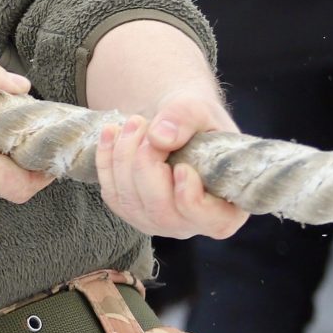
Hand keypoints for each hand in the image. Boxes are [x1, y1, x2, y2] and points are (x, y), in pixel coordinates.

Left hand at [95, 88, 246, 239]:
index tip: (181, 166)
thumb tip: (159, 138)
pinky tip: (111, 132)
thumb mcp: (200, 109)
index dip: (190, 197)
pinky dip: (106, 160)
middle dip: (146, 164)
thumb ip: (185, 119)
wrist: (177, 123)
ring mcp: (157, 221)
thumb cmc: (199, 122)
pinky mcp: (130, 210)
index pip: (210, 220)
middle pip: (161, 210)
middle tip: (143, 125)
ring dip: (123, 158)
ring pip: (131, 202)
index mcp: (227, 208)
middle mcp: (191, 223)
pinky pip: (111, 194)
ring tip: (132, 123)